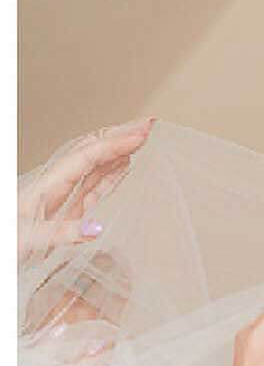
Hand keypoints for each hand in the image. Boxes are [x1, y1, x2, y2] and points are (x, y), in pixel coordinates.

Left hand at [18, 118, 153, 259]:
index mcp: (45, 187)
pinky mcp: (64, 210)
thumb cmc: (6, 240)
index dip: (114, 144)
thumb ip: (62, 234)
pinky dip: (112, 172)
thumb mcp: (28, 240)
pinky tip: (123, 167)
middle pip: (90, 151)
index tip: (141, 135)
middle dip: (119, 135)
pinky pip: (92, 184)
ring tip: (141, 139)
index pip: (86, 157)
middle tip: (148, 125)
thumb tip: (97, 228)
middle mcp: (53, 186)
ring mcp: (59, 196)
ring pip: (93, 164)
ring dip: (118, 150)